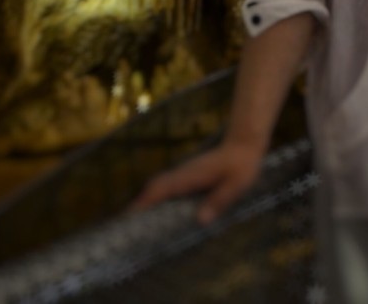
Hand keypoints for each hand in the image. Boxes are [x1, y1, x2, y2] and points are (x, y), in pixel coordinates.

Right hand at [130, 138, 266, 223]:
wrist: (243, 144)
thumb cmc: (242, 166)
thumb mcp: (236, 185)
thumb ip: (219, 201)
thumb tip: (200, 220)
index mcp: (190, 177)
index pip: (162, 189)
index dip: (145, 202)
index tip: (129, 216)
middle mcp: (183, 173)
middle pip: (154, 187)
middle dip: (139, 203)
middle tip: (124, 224)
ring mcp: (184, 172)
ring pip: (159, 185)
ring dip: (146, 199)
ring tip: (135, 220)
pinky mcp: (188, 174)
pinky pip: (166, 185)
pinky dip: (156, 195)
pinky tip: (157, 208)